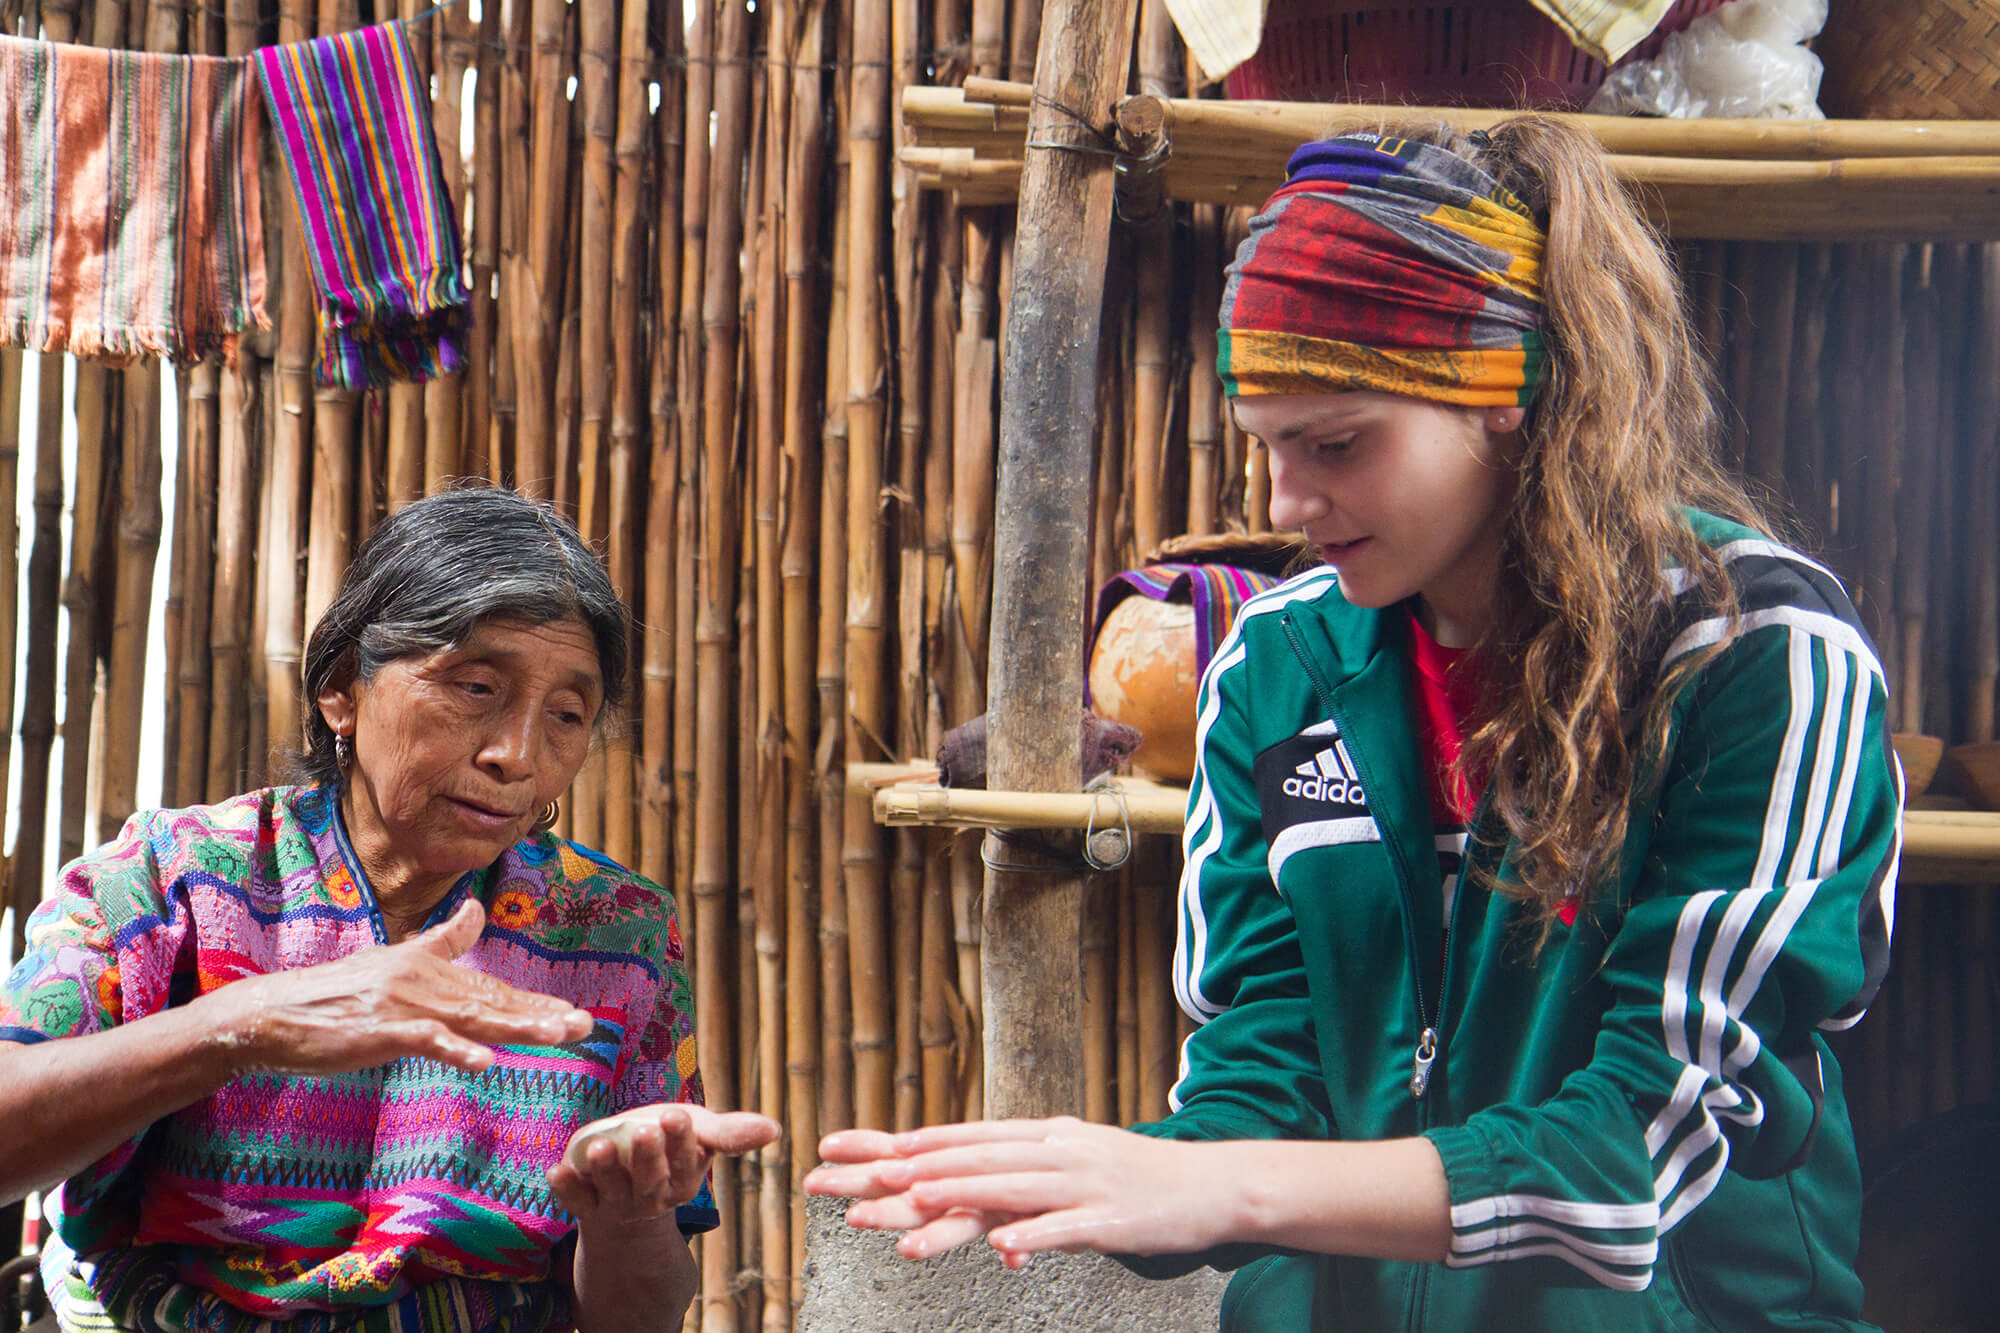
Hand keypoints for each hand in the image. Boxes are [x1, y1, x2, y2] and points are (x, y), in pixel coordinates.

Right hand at [198, 898, 594, 1075]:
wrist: (273, 1012)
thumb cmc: (336, 994)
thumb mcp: (396, 961)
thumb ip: (442, 939)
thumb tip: (478, 909)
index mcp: (430, 969)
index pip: (492, 991)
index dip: (534, 1004)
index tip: (574, 1014)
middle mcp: (423, 981)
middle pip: (492, 1003)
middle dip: (541, 1016)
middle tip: (585, 1026)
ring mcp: (402, 1004)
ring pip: (471, 1018)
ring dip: (517, 1027)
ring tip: (556, 1035)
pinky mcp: (378, 1029)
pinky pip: (424, 1040)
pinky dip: (455, 1050)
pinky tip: (485, 1062)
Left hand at [548, 1104, 780, 1228]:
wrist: (631, 1186)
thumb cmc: (670, 1150)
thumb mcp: (701, 1136)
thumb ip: (730, 1133)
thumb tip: (775, 1130)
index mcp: (685, 1177)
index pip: (687, 1159)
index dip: (681, 1140)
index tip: (676, 1115)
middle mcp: (653, 1195)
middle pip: (651, 1178)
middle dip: (647, 1155)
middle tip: (645, 1129)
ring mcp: (618, 1201)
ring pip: (612, 1188)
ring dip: (605, 1169)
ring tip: (598, 1148)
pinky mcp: (586, 1202)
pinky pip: (575, 1199)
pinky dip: (565, 1188)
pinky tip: (556, 1171)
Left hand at [805, 1117, 1227, 1265]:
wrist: (1212, 1185)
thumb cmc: (1138, 1180)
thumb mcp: (1076, 1163)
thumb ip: (1029, 1174)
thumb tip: (987, 1193)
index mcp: (1047, 1136)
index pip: (973, 1136)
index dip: (922, 1142)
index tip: (874, 1148)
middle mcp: (1059, 1150)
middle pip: (979, 1158)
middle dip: (921, 1166)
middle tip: (869, 1175)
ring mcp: (1084, 1182)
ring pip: (1012, 1186)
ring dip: (959, 1194)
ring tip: (913, 1204)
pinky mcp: (1111, 1217)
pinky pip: (1065, 1228)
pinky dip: (1033, 1237)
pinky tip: (1003, 1249)